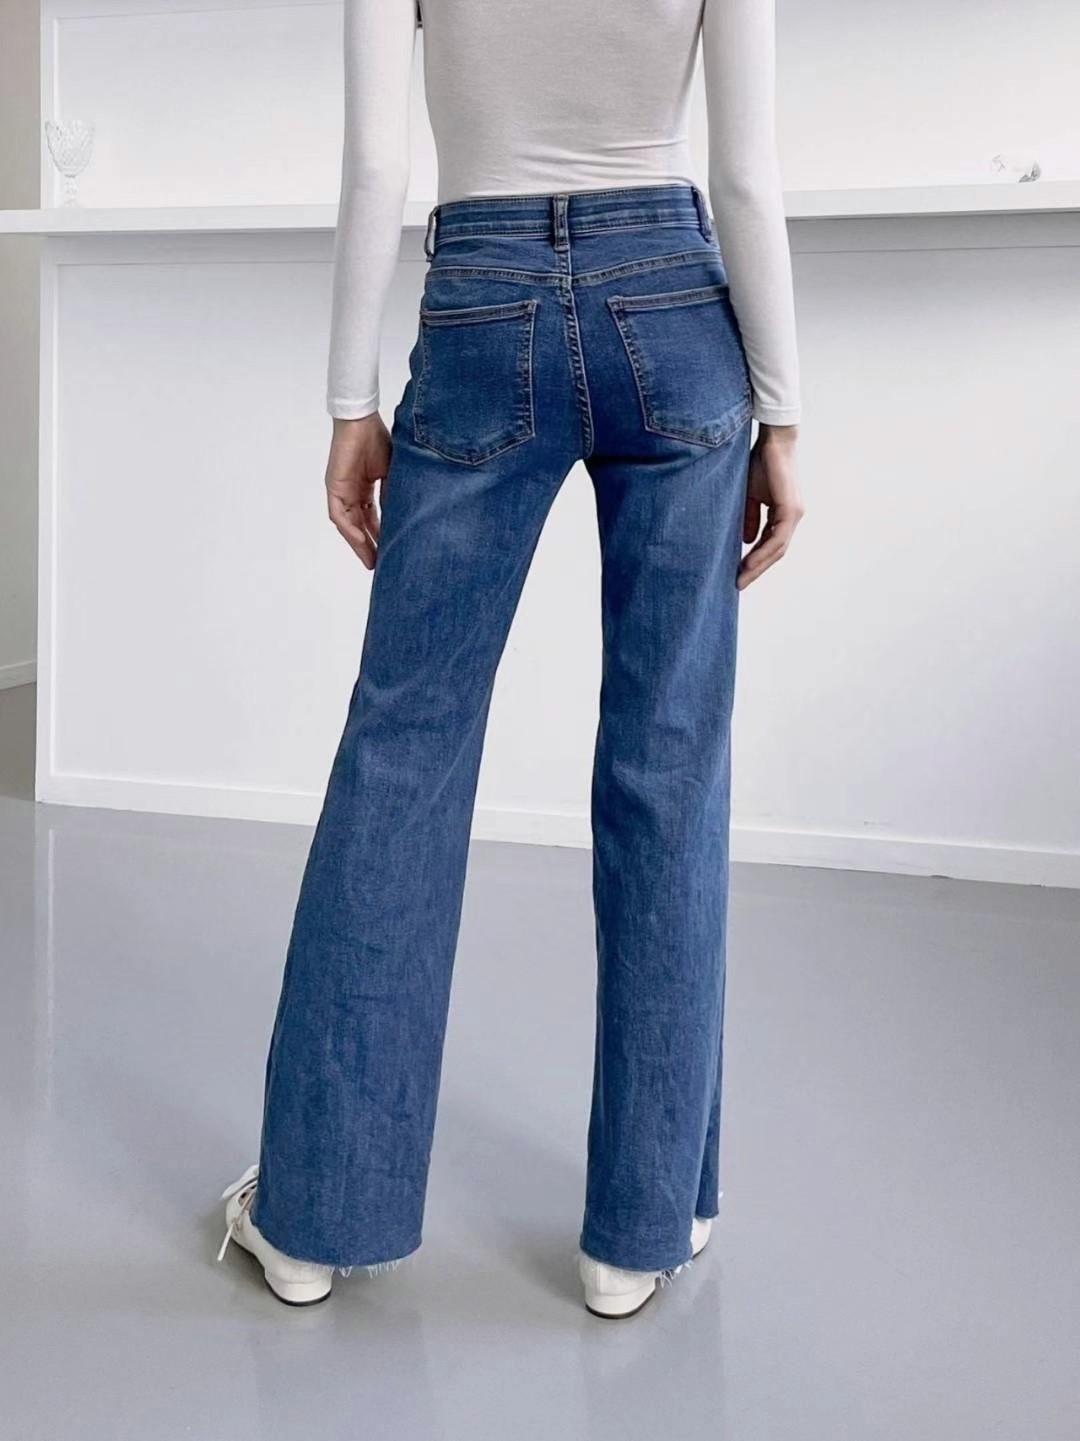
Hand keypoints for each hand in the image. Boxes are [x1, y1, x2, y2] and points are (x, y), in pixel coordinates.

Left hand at [325, 413, 390, 569]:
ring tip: (372, 561)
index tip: (391, 552)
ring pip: (349, 526)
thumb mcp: (392, 475)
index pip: (372, 519)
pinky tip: (362, 543)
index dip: (380, 537)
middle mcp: (352, 494)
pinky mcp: (334, 488)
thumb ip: (392, 496)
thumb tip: (400, 519)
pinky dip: (351, 530)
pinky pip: (340, 515)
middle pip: (359, 527)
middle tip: (381, 566)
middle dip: (370, 547)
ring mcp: (341, 492)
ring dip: (359, 544)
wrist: (362, 421)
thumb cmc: (378, 440)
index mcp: (365, 490)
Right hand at [737, 423, 803, 589]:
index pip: (770, 544)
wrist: (772, 439)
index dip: (756, 560)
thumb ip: (750, 517)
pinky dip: (762, 553)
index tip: (738, 574)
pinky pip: (777, 539)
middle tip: (738, 584)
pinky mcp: (790, 509)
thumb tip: (746, 540)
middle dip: (756, 569)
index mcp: (784, 513)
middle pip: (775, 552)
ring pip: (777, 549)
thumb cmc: (760, 462)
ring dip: (758, 566)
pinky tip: (749, 563)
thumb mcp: (750, 495)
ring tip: (741, 579)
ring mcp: (794, 514)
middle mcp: (792, 516)